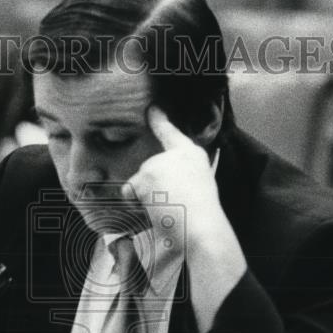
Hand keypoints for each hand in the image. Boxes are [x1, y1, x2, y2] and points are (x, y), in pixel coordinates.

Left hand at [125, 106, 225, 245]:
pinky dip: (136, 204)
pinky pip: (130, 193)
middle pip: (149, 170)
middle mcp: (175, 152)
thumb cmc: (203, 215)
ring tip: (168, 208)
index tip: (151, 107)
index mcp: (192, 153)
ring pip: (140, 183)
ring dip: (147, 198)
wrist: (201, 225)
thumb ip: (182, 175)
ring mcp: (157, 162)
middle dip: (154, 190)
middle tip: (174, 204)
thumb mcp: (199, 186)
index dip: (159, 117)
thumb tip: (166, 183)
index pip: (171, 131)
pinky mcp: (144, 175)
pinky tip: (155, 209)